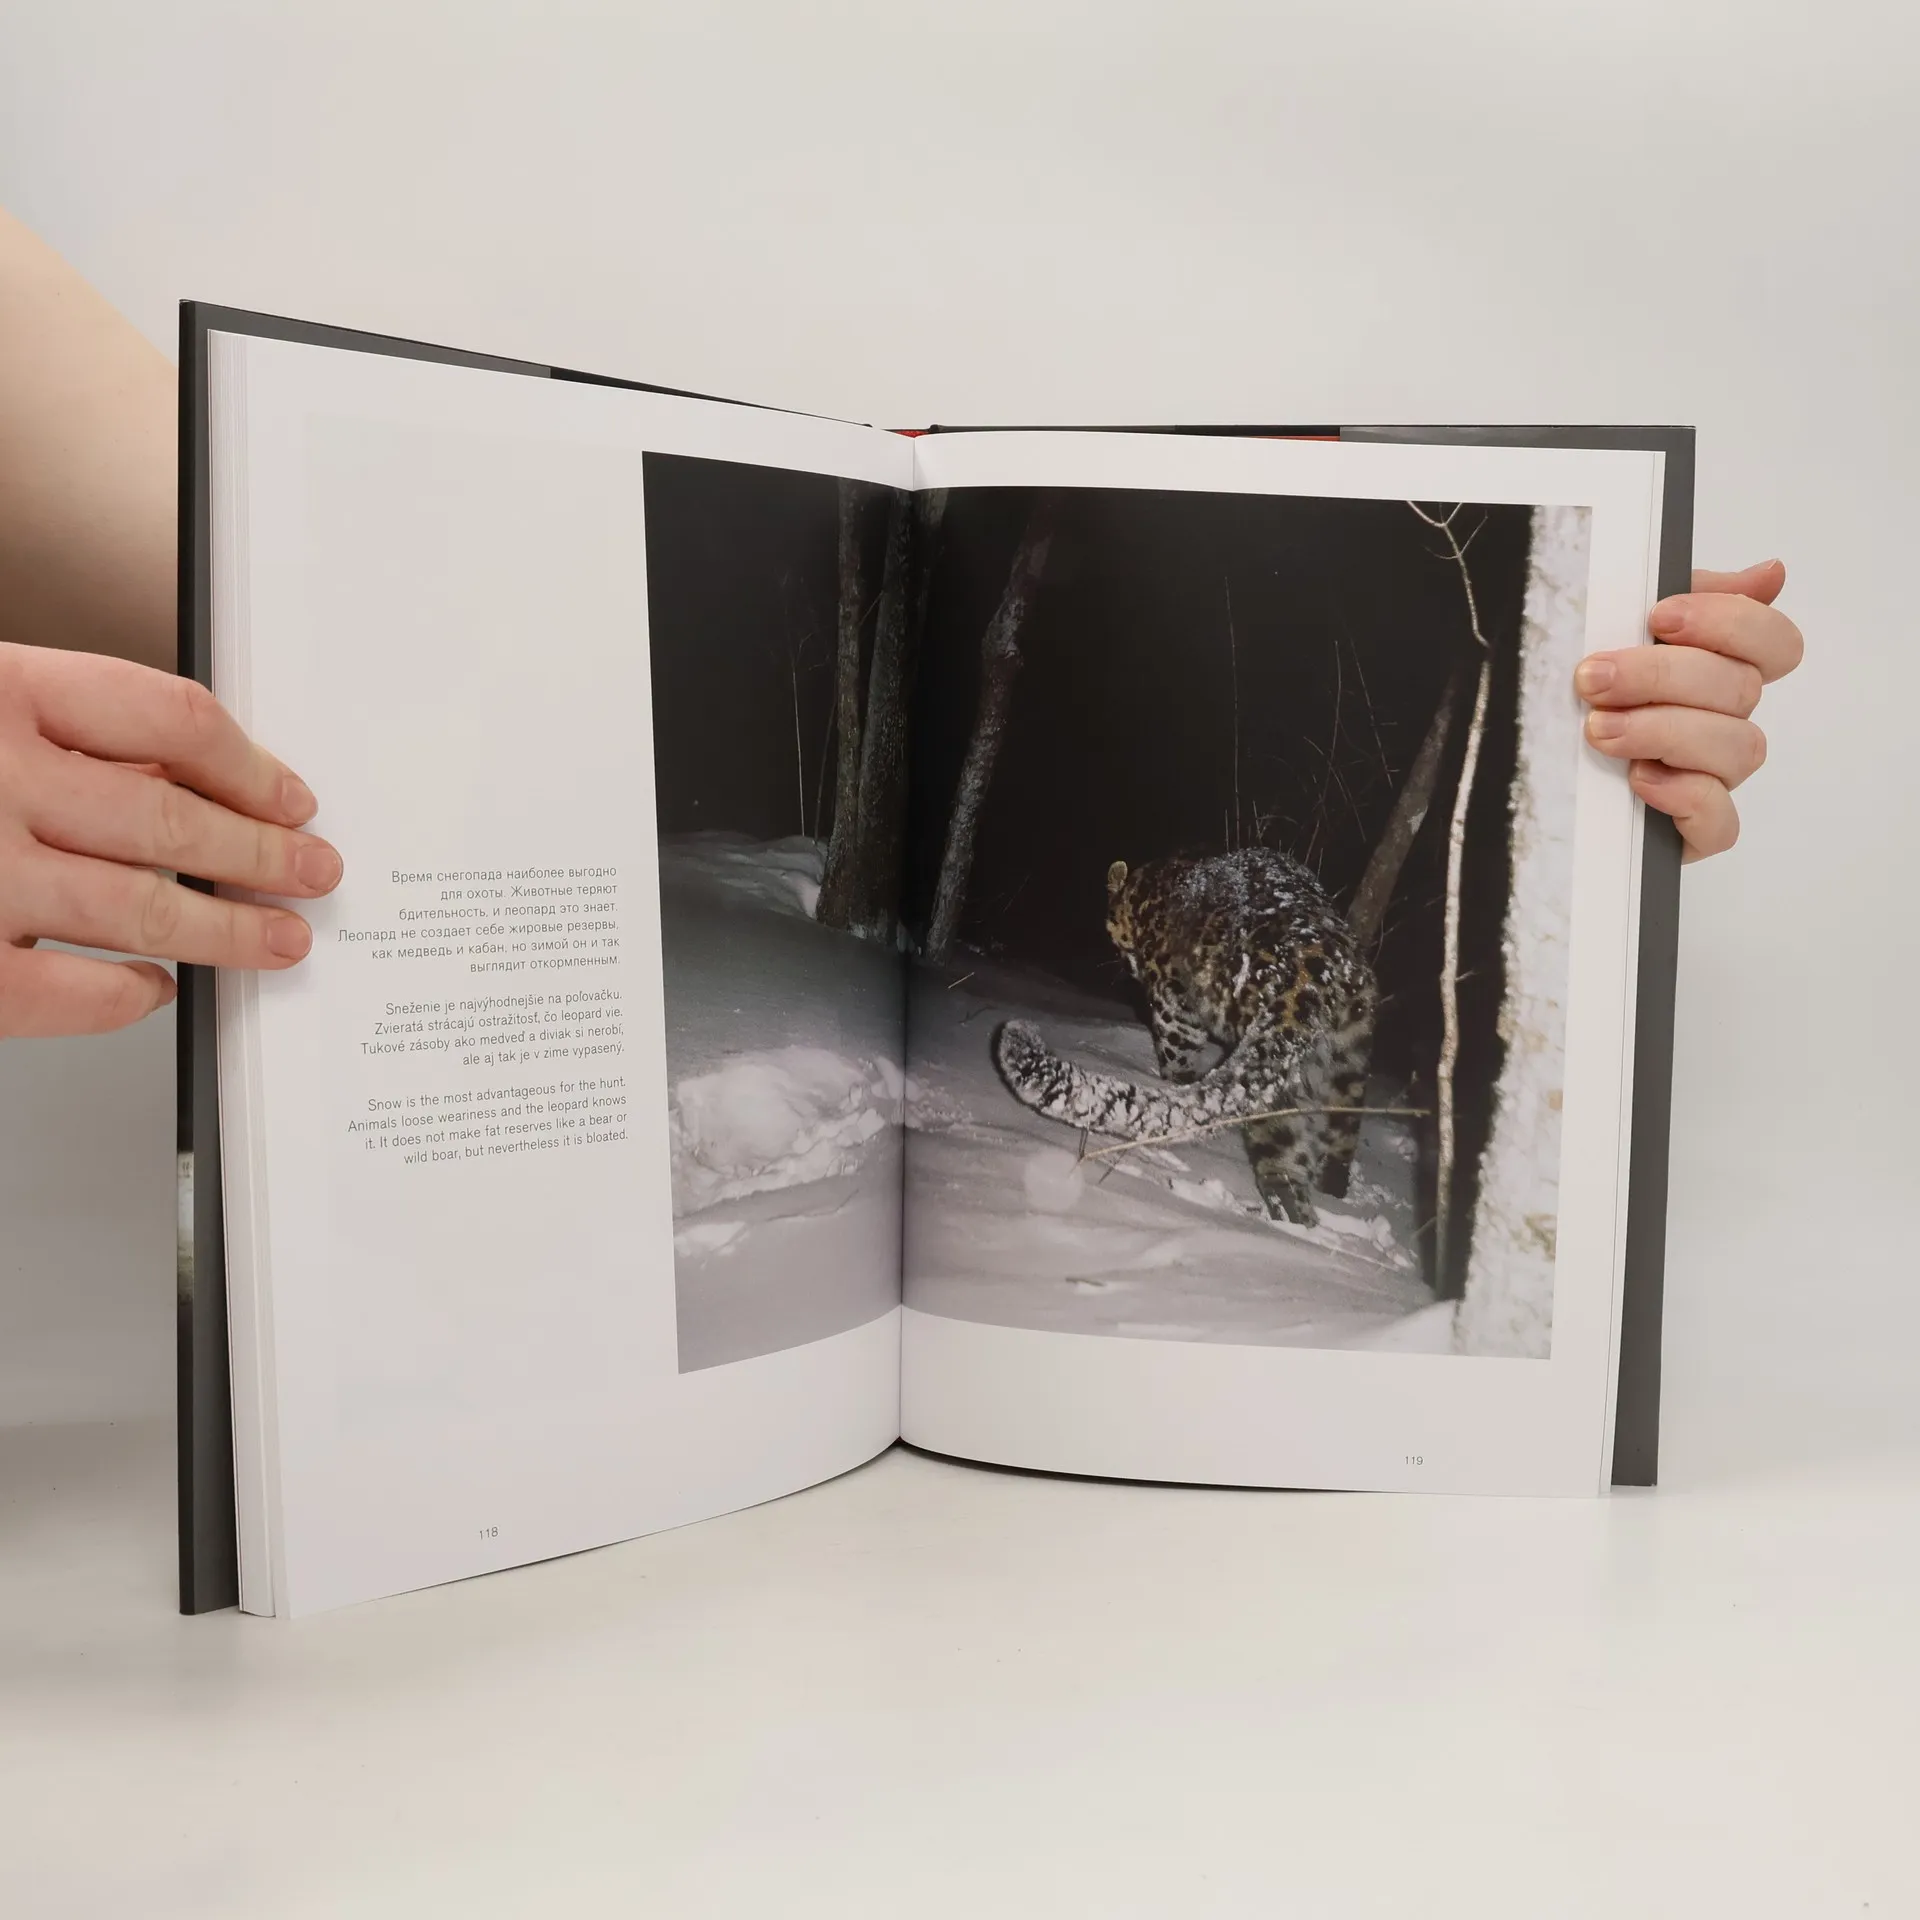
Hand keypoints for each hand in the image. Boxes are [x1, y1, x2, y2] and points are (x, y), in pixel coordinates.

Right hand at [0, 644, 341, 1037]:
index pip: (170, 720)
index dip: (250, 768)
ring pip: (141, 909)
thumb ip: (71, 736)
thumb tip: (192, 780)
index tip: (291, 800)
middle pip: (170, 819)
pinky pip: (68, 993)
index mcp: (4, 695)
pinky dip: (124, 996)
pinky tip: (153, 986)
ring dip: (229, 932)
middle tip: (314, 874)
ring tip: (280, 940)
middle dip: (263, 856)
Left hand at [1576, 559, 1802, 860]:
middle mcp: (1726, 722)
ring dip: (1663, 731)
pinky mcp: (1694, 830)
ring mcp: (1715, 777)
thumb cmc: (1586, 697)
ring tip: (1599, 730)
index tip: (1660, 617)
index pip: (1775, 643)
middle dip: (1661, 676)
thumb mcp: (1621, 632)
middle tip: (1594, 679)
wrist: (1534, 777)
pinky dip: (1684, 795)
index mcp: (1720, 671)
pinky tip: (1639, 779)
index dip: (1731, 623)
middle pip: (1740, 689)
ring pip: (1736, 747)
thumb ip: (1686, 597)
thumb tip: (1771, 574)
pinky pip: (1720, 820)